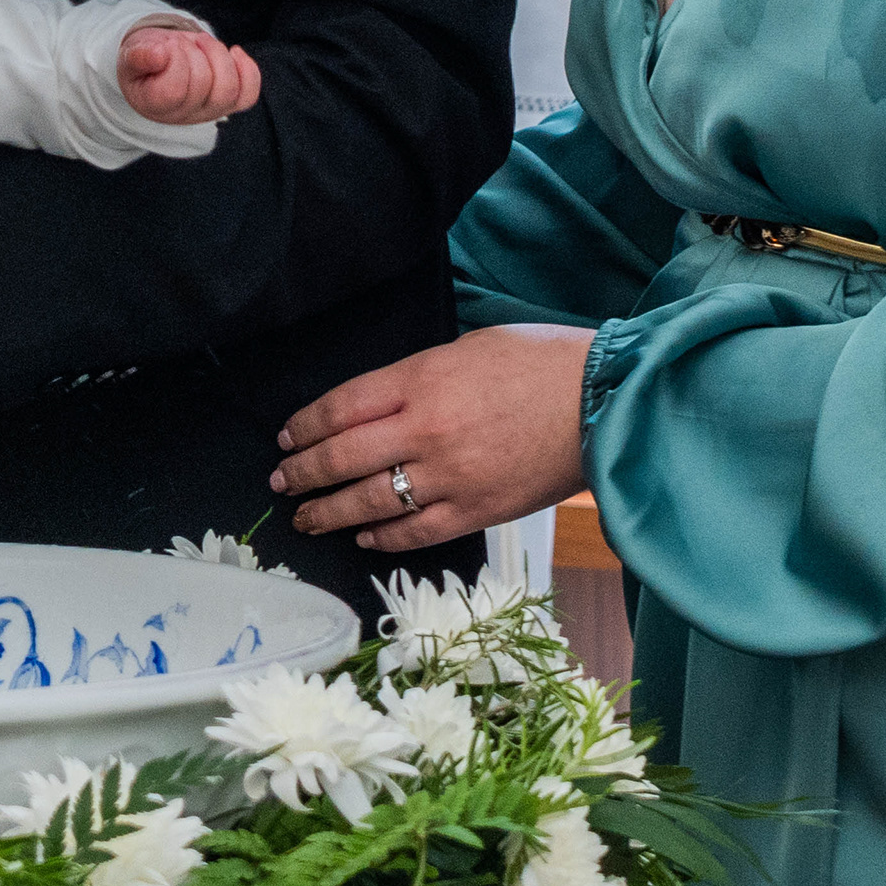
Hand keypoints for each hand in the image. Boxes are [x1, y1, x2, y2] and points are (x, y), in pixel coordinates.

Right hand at [120, 25, 260, 126]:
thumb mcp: (130, 56)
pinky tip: (234, 52)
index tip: (166, 47)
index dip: (176, 59)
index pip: (175, 89)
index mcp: (155, 106)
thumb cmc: (143, 62)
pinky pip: (248, 94)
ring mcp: (209, 111)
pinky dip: (247, 70)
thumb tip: (159, 54)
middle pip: (204, 84)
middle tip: (180, 42)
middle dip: (195, 52)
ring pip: (229, 89)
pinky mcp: (229, 102)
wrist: (158, 67)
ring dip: (218, 55)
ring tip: (201, 43)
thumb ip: (138, 56)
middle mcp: (184, 115)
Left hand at [269, 325, 593, 555]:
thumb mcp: (465, 349)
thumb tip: (376, 406)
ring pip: (369, 502)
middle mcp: (425, 430)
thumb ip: (416, 379)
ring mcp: (449, 477)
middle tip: (282, 483)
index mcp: (419, 380)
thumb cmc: (540, 364)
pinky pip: (414, 532)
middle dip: (302, 473)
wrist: (602, 403)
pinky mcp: (476, 512)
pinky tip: (363, 535)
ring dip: (327, 512)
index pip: (339, 408)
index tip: (286, 438)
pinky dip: (382, 536)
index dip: (303, 427)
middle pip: (342, 457)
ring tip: (306, 518)